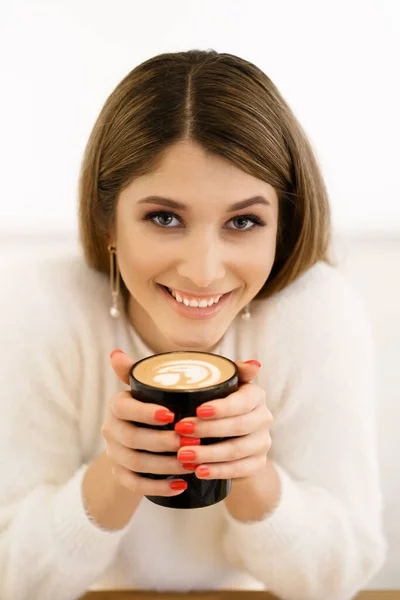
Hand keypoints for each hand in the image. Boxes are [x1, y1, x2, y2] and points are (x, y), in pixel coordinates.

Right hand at [101, 350, 188, 496]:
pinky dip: (158, 486)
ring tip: (191, 464)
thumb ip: (150, 370)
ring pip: (135, 462)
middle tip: (191, 442)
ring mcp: (114, 453)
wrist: (139, 437)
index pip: (124, 408)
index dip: (145, 412)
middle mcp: (111, 428)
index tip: (171, 414)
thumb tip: (128, 353)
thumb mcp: (152, 386)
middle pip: (133, 438)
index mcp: (117, 405)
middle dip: (163, 442)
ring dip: (165, 465)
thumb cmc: (154, 404)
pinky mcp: (120, 475)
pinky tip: (180, 486)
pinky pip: (135, 485)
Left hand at [175, 360, 272, 479]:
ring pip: (237, 450)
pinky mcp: (257, 463)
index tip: (198, 410)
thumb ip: (234, 371)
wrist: (229, 433)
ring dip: (208, 453)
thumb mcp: (222, 383)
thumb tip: (255, 365)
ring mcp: (262, 442)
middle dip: (208, 430)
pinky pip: (239, 470)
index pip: (243, 401)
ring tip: (182, 454)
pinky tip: (199, 471)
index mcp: (256, 396)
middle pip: (239, 426)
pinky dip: (218, 471)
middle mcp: (264, 418)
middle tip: (181, 430)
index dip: (222, 407)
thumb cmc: (218, 401)